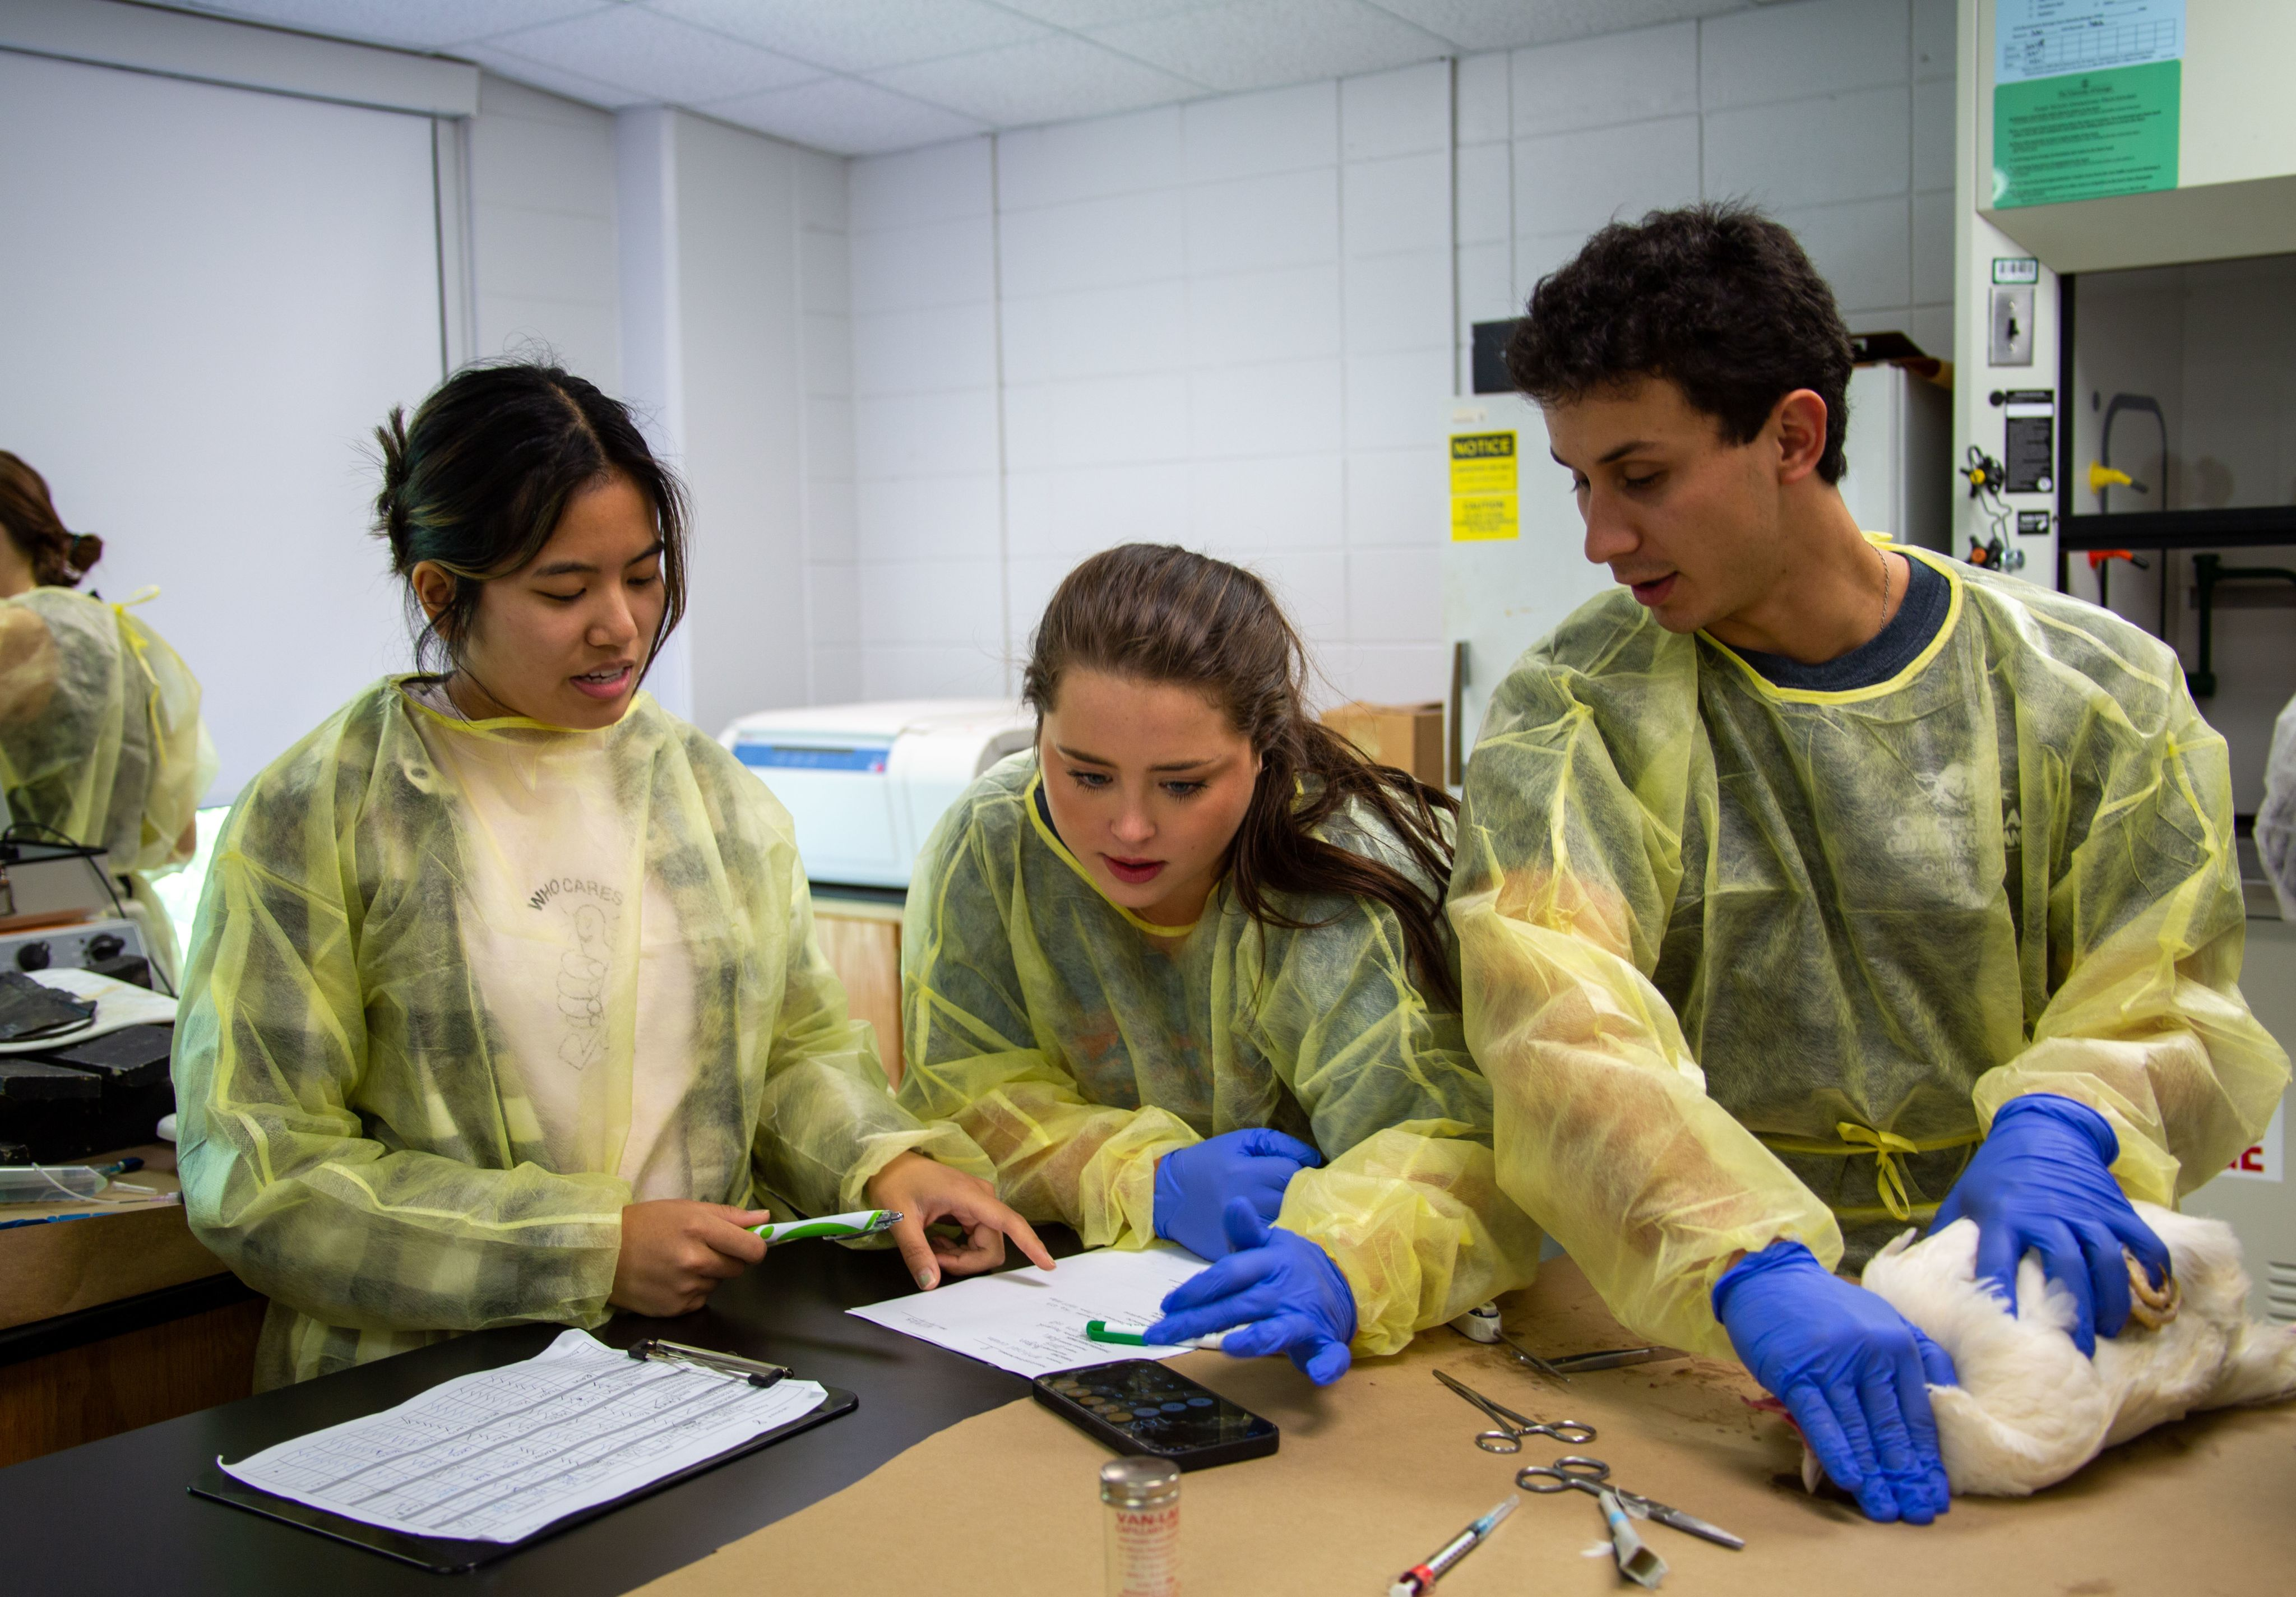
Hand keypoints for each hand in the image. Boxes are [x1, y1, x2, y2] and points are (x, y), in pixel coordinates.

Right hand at [611, 1200, 771, 1316]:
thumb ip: (729, 1215)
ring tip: (680, 1262)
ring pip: (718, 1283)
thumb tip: (765, 1219)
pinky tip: (671, 1278)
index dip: (755, 1247)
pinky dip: (692, 1291)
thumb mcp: (686, 1208)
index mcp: (700, 1229)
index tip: (747, 1245)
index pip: (752, 1249)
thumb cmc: (645, 1224)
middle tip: (703, 1249)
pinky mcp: (676, 1308)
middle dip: (728, 1259)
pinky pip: (700, 1299)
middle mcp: (695, 1260)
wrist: (603, 1253)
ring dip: (708, 1275)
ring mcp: (685, 1287)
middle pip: (739, 1268)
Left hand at [865, 1150, 1054, 1289]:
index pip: (1010, 1222)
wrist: (888, 1162)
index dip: (1030, 1244)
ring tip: (930, 1247)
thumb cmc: (895, 1183)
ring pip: (984, 1245)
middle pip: (992, 1246)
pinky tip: (937, 1241)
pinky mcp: (971, 1209)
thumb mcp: (900, 1219)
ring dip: (960, 1256)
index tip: (1048, 1264)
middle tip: (932, 1256)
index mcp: (971, 1196)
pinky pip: (976, 1239)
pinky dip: (958, 1248)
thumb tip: (931, 1283)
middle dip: (965, 1261)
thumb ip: (917, 1252)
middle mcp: (982, 1199)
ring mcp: (977, 1204)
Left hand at [1147, 1197, 1357, 1384]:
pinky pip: (1331, 1356)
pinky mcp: (1325, 1342)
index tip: (1167, 1304)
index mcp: (1269, 1263)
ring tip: (1231, 1348)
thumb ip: (1244, 1231)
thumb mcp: (1266, 1245)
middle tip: (1161, 1334)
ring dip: (1258, 1340)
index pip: (1229, 1273)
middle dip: (1199, 1321)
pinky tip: (1318, 1373)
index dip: (1198, 1288)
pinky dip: (1327, 1366)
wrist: (1339, 1284)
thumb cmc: (1286, 1268)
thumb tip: (1234, 1203)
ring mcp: (1306, 1318)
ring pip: (1280, 1330)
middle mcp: (1285, 1290)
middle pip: (1239, 1306)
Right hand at [1153, 1127, 1322, 1261]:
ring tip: (1290, 1214)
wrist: (1165, 1195)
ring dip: (1292, 1220)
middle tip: (1299, 1196)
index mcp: (1246, 1171)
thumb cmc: (1206, 1163)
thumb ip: (1278, 1144)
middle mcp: (1245, 1202)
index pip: (1293, 1172)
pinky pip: (1265, 1249)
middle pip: (1293, 1201)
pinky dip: (1274, 1243)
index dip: (1302, 1172)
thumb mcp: (1239, 1141)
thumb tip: (1314, 1158)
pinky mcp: (1231, 1251)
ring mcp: (1238, 1230)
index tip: (1299, 1175)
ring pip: (1285, 1228)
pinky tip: (1273, 1236)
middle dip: (1301, 1197)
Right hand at [1714, 1240, 1955, 1524]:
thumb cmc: (1828, 1309)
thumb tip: (1939, 1410)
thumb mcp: (1883, 1323)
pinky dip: (1836, 1451)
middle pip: (1893, 1428)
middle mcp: (1872, 1353)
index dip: (1929, 1460)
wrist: (1770, 1277)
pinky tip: (1850, 1480)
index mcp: (1899, 1344)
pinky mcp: (1796, 1370)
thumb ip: (1917, 1361)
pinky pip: (1821, 1418)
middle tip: (1918, 1514)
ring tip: (1885, 1511)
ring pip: (1860, 1428)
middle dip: (1906, 1476)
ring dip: (1874, 1475)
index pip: (1920, 1414)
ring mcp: (1833, 1362)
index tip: (1937, 1495)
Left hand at [1929, 1094, 2169, 1357]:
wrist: (2043, 1129)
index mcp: (2003, 1216)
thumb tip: (1925, 1285)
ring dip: (2112, 1301)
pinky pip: (2143, 1242)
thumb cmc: (1996, 1175)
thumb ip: (1950, 1242)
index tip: (2009, 1338)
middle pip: (2066, 1268)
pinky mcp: (2117, 1206)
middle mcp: (2047, 1213)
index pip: (2000, 1263)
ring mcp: (2086, 1209)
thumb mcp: (1965, 1201)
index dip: (2005, 1300)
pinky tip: (2154, 1299)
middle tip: (2075, 1352)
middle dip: (2072, 1314)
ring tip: (2108, 1330)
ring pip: (2108, 1261)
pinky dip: (2155, 1271)